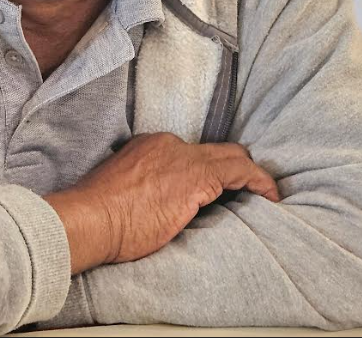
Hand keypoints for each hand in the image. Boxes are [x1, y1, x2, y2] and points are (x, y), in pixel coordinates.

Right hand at [44, 132, 278, 274]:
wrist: (90, 217)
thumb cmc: (96, 214)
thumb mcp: (121, 190)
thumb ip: (143, 187)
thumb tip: (159, 204)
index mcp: (149, 146)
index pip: (190, 153)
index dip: (208, 170)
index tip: (217, 189)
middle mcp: (168, 144)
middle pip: (214, 150)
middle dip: (234, 167)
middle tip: (250, 189)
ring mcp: (182, 158)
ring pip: (232, 158)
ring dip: (250, 176)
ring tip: (266, 194)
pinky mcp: (196, 178)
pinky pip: (240, 172)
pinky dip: (260, 182)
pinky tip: (271, 196)